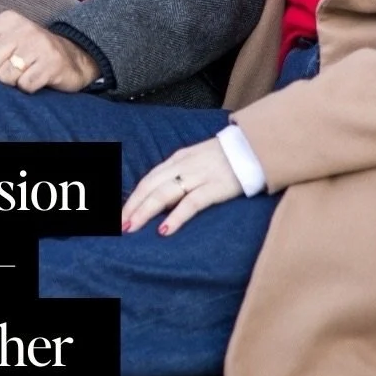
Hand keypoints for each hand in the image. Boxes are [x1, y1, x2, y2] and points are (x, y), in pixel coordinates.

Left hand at [0, 11, 99, 92]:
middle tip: (16, 65)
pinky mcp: (51, 63)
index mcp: (6, 19)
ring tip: (26, 71)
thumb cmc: (27, 51)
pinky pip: (24, 85)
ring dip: (14, 81)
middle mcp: (23, 27)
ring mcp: (39, 44)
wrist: (72, 57)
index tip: (1, 57)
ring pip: (5, 77)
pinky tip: (37, 77)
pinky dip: (29, 87)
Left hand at [122, 138, 242, 235]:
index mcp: (179, 159)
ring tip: (132, 227)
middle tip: (119, 225)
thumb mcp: (197, 160)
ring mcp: (200, 175)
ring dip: (145, 211)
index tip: (120, 214)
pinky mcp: (216, 187)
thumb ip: (180, 175)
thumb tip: (161, 199)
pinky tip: (165, 230)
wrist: (255, 146)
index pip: (149, 179)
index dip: (133, 197)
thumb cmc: (226, 157)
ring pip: (165, 194)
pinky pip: (191, 203)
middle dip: (133, 206)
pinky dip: (176, 216)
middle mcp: (185, 165)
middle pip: (151, 186)